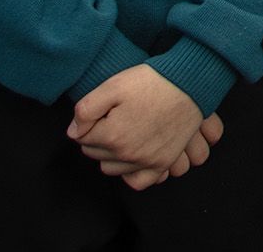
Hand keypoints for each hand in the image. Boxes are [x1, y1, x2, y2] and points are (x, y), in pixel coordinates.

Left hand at [70, 67, 206, 188]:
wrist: (189, 83)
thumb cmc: (151, 81)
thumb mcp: (113, 85)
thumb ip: (85, 110)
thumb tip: (73, 133)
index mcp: (112, 135)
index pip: (81, 138)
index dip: (88, 122)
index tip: (100, 110)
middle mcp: (128, 153)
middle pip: (95, 154)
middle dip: (97, 138)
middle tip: (111, 118)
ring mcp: (146, 161)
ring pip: (111, 168)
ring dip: (111, 154)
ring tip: (121, 132)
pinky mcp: (162, 162)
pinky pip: (138, 181)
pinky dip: (130, 173)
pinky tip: (131, 157)